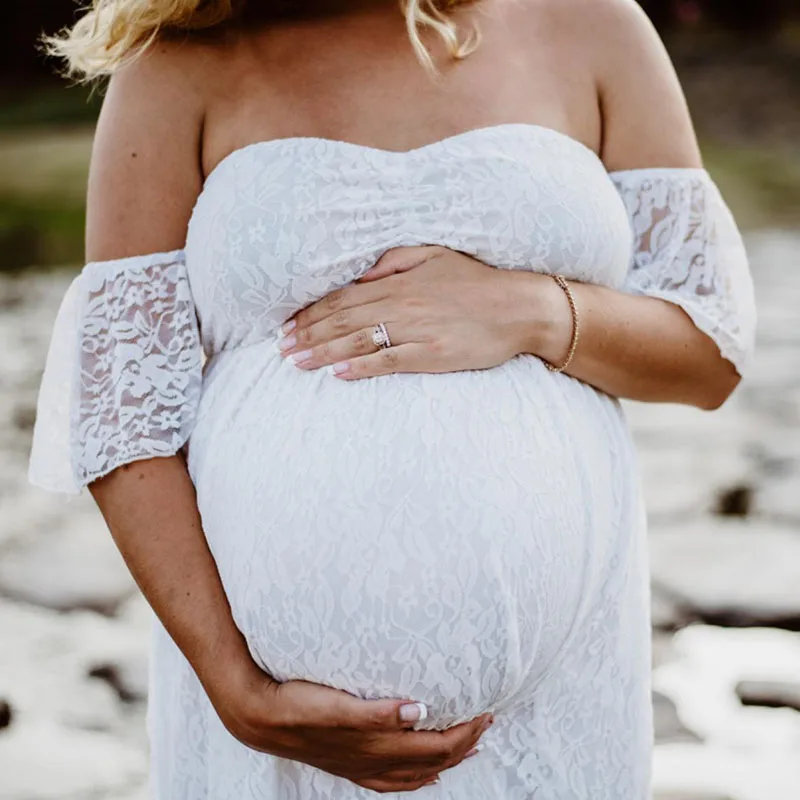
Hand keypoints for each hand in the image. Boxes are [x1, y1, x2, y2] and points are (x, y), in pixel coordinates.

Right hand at [218, 669, 492, 792]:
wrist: (262, 720)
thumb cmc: (300, 706)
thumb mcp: (339, 704)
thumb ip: (379, 712)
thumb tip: (420, 711)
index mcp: (378, 746)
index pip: (436, 746)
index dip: (465, 733)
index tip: (486, 713)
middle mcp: (374, 762)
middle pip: (433, 761)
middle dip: (464, 744)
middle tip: (485, 722)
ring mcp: (362, 767)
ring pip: (416, 774)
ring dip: (445, 761)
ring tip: (465, 749)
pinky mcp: (350, 765)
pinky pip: (393, 781)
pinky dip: (415, 777)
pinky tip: (419, 773)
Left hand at [278, 246, 559, 378]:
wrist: (518, 307)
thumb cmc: (477, 281)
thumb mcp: (435, 255)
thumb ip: (394, 261)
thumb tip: (360, 276)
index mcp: (398, 282)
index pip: (344, 297)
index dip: (312, 312)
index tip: (288, 325)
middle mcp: (401, 305)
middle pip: (343, 320)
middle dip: (308, 334)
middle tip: (281, 348)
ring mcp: (415, 331)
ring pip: (358, 342)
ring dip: (323, 352)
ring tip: (296, 363)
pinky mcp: (431, 355)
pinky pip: (388, 362)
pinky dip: (360, 368)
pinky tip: (337, 374)